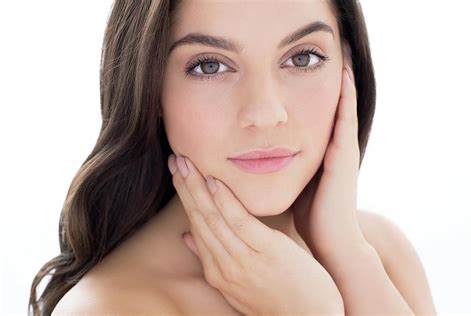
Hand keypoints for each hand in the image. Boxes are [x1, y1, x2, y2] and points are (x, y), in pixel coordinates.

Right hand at [168, 155, 343, 314]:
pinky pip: (240, 222)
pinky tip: (215, 181)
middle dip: (185, 187)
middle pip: (199, 219)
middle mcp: (225, 266)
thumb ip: (213, 260)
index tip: (178, 175)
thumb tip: (188, 237)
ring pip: (213, 218)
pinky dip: (225, 201)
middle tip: (175, 160)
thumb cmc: (279, 300)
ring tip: (186, 163)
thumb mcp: (238, 286)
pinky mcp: (268, 252)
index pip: (196, 228)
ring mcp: (244, 260)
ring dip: (197, 188)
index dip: (185, 199)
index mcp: (218, 272)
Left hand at [291, 57, 368, 260]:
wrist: (330, 242)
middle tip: (320, 51)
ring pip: (340, 106)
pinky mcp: (345, 155)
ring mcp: (341, 150)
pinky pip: (346, 118)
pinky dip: (347, 95)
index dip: (306, 94)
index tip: (299, 70)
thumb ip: (280, 170)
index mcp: (316, 154)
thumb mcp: (290, 186)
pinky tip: (344, 72)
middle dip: (323, 80)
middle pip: (328, 106)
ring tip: (339, 50)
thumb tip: (253, 162)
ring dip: (340, 80)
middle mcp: (331, 148)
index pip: (311, 116)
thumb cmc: (308, 218)